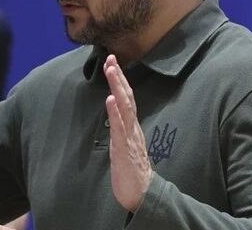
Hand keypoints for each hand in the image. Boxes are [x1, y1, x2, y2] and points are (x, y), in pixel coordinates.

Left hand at [103, 54, 152, 211]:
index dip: (120, 80)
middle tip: (110, 57)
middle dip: (118, 77)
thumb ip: (120, 130)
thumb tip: (113, 114)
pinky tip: (110, 99)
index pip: (127, 99)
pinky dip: (114, 112)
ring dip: (117, 87)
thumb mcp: (124, 146)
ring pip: (124, 108)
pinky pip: (119, 128)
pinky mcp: (124, 149)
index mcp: (132, 128)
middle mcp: (133, 129)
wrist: (141, 194)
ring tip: (111, 70)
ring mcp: (129, 138)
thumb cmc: (132, 171)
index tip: (112, 63)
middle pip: (127, 97)